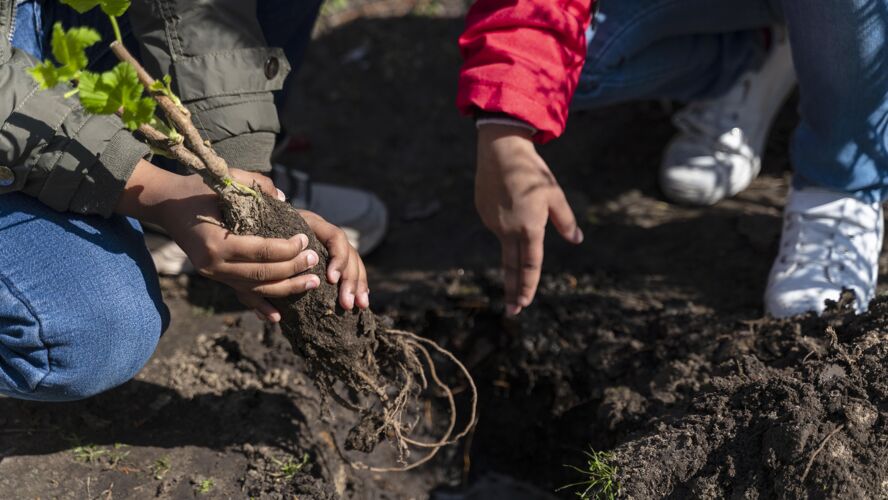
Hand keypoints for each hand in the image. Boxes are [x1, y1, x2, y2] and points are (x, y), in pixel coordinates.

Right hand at [117, 161, 368, 321]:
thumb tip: (283, 198)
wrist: (166, 204)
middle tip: (314, 260)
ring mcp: (213, 274)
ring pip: (255, 288)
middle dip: (292, 269)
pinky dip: (260, 306)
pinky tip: (278, 317)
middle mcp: (213, 264)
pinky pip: (241, 294)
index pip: (261, 251)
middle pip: (261, 273)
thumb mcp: (226, 178)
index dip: (287, 249)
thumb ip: (256, 185)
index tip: (305, 240)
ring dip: (286, 288)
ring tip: (312, 282)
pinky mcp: (215, 278)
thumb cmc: (198, 188)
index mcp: (216, 241)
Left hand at [239, 170, 369, 310]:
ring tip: (359, 305)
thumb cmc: (256, 230)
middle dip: (351, 279)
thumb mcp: (259, 234)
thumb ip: (263, 247)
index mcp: (310, 224)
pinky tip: (361, 301)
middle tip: (346, 303)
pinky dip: (358, 286)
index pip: (335, 236)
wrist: (255, 222)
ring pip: (354, 262)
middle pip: (349, 252)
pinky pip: (350, 271)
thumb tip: (268, 241)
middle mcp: (324, 233)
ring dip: (358, 285)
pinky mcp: (331, 259)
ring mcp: (329, 245)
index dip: (338, 258)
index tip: (331, 279)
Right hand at [475, 124, 582, 315]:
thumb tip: (577, 240)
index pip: (529, 266)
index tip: (524, 303)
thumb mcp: (555, 196)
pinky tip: (508, 201)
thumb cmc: (532, 173)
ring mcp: (493, 223)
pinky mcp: (483, 213)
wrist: (501, 150)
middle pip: (511, 267)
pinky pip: (497, 225)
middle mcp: (508, 230)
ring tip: (519, 210)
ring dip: (511, 245)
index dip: (528, 286)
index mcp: (529, 228)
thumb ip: (565, 221)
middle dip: (512, 291)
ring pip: (505, 241)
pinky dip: (505, 223)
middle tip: (512, 312)